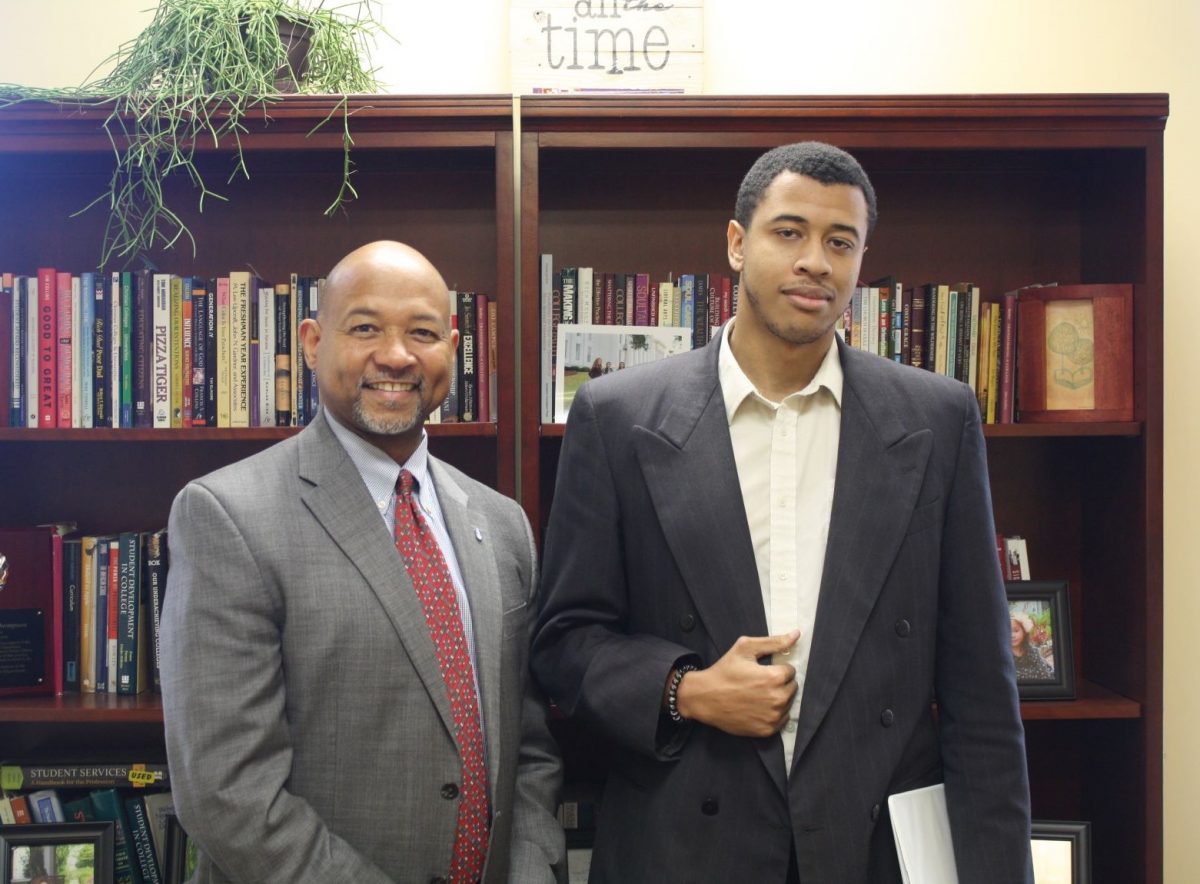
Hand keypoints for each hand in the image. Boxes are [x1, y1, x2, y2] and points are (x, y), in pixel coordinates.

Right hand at [673, 630, 799, 736]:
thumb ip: (774, 642)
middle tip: (760, 682)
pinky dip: (774, 713)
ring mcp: (772, 716)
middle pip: (792, 687)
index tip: (763, 671)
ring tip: (759, 694)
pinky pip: (782, 719)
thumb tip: (796, 634)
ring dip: (778, 698)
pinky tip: (759, 707)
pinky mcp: (767, 730)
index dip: (777, 668)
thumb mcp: (745, 648)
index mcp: (774, 677)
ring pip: (788, 703)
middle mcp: (777, 699)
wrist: (705, 697)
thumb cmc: (724, 671)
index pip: (791, 671)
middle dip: (780, 683)